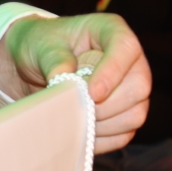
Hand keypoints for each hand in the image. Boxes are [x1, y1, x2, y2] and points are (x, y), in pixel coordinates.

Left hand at [1, 14, 150, 152]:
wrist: (33, 66)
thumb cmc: (41, 46)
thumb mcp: (40, 44)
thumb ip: (53, 58)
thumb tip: (63, 78)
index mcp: (111, 32)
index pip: (125, 48)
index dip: (112, 72)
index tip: (92, 93)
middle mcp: (129, 61)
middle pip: (138, 87)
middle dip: (105, 104)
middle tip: (74, 106)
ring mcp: (131, 89)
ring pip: (135, 115)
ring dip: (102, 123)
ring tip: (72, 115)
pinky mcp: (125, 114)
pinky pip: (123, 134)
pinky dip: (100, 138)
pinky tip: (77, 130)